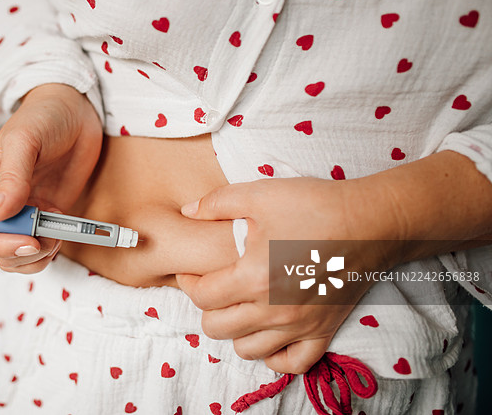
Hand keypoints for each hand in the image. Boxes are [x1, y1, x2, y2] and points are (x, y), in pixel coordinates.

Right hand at [0, 83, 102, 273]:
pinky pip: (42, 246)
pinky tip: (63, 228)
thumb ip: (13, 177)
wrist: (77, 110)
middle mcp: (0, 204)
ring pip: (19, 255)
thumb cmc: (44, 116)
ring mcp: (25, 212)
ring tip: (56, 234)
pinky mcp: (47, 215)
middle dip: (19, 252)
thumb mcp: (24, 140)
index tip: (23, 240)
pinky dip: (52, 248)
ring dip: (37, 256)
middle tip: (45, 240)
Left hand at [176, 177, 397, 373]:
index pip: (202, 296)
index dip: (189, 283)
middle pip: (217, 328)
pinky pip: (292, 363)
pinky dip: (274, 355)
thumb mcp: (260, 194)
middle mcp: (273, 310)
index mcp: (253, 277)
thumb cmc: (314, 205)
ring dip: (236, 331)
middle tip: (215, 288)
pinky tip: (269, 333)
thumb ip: (216, 203)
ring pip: (248, 350)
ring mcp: (299, 325)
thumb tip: (187, 211)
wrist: (370, 220)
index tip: (192, 272)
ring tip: (240, 308)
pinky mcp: (323, 331)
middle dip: (208, 308)